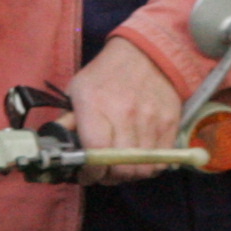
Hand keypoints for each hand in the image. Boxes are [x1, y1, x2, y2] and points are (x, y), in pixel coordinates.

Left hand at [70, 36, 182, 182]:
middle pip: (121, 167)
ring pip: (142, 169)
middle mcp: (125, 114)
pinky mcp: (170, 123)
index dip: (91, 171)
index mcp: (96, 104)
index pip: (96, 152)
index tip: (87, 174)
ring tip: (122, 166)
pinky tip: (140, 159)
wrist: (147, 53)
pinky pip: (162, 161)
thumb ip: (68, 120)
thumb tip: (59, 149)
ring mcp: (151, 120)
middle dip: (109, 177)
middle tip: (104, 172)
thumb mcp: (78, 90)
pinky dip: (150, 167)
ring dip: (130, 174)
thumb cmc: (106, 74)